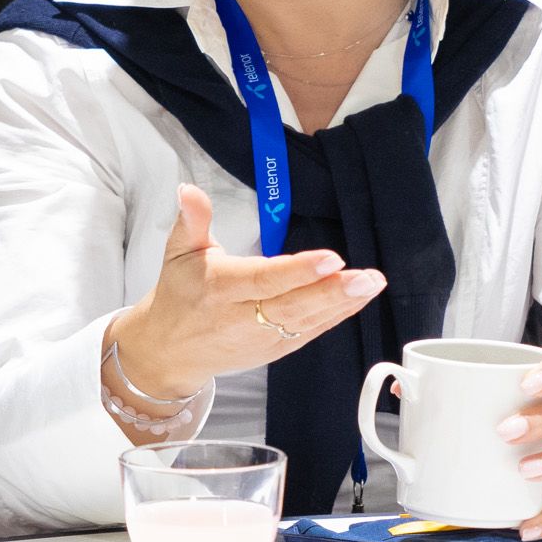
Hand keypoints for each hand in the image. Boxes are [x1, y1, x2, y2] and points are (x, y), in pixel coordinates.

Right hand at [105, 185, 386, 408]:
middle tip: (367, 277)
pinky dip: (335, 317)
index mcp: (220, 288)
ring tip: (372, 284)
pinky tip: (358, 300)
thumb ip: (191, 220)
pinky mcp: (275, 350)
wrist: (169, 352)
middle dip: (333, 291)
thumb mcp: (177, 252)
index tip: (331, 258)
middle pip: (293, 305)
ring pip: (306, 321)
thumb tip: (188, 189)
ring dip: (342, 303)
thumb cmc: (179, 295)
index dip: (298, 271)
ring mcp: (261, 338)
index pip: (264, 280)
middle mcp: (242, 317)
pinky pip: (309, 332)